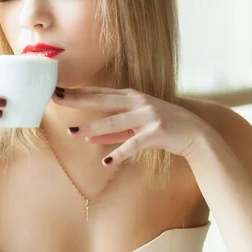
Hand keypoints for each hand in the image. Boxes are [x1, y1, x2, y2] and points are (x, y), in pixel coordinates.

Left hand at [52, 86, 213, 165]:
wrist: (196, 134)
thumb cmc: (162, 127)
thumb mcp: (135, 124)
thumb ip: (113, 130)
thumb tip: (87, 136)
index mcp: (131, 96)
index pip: (98, 92)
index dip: (78, 91)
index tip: (57, 89)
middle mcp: (137, 101)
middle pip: (101, 100)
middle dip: (77, 99)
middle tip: (55, 99)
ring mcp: (147, 115)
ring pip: (113, 121)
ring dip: (92, 128)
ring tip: (72, 133)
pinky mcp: (157, 131)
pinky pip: (133, 143)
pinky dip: (119, 152)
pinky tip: (106, 161)